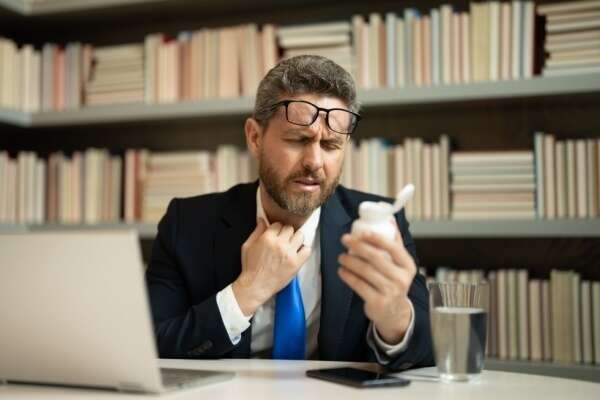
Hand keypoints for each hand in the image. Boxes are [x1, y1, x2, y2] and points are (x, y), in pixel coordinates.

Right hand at [232, 219, 310, 315]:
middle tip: (283, 240)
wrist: (255, 286)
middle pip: (290, 228)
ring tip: (291, 245)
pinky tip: (298, 253)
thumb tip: (262, 220)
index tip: (277, 234)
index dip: (277, 229)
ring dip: (296, 239)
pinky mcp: (296, 263)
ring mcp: (289, 253)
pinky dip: (304, 250)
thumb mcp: (247, 246)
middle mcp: (279, 244)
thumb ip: (256, 231)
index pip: (278, 224)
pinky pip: (307, 250)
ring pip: (300, 236)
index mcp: (267, 238)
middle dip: (286, 233)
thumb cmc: (250, 268)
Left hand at [337, 222, 415, 344]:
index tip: (362, 232)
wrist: (394, 312)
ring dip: (350, 261)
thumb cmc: (394, 282)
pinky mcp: (378, 302)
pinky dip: (348, 276)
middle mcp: (401, 279)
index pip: (394, 248)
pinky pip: (359, 285)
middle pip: (377, 258)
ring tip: (341, 256)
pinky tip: (342, 270)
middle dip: (358, 246)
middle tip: (345, 239)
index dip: (377, 238)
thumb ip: (395, 243)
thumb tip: (389, 220)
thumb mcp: (400, 265)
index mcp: (408, 266)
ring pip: (366, 271)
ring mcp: (390, 292)